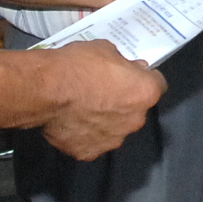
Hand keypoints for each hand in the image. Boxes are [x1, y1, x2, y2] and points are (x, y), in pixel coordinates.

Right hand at [35, 39, 166, 160]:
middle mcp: (135, 120)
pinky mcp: (89, 153)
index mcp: (145, 93)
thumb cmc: (79, 65)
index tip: (131, 75)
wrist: (45, 90)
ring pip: (115, 129)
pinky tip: (72, 123)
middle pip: (136, 110)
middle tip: (103, 91)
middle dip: (125, 101)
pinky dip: (86, 134)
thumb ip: (123, 64)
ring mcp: (113, 140)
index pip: (157, 84)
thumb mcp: (106, 49)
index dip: (144, 78)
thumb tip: (130, 69)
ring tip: (84, 109)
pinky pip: (92, 141)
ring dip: (106, 120)